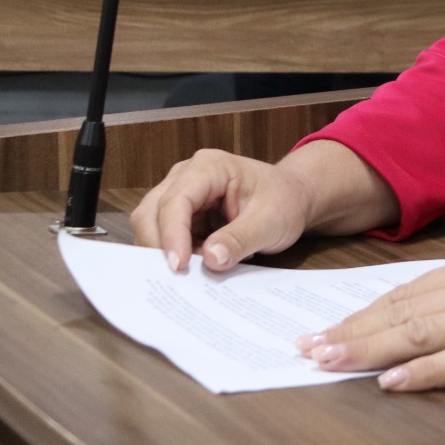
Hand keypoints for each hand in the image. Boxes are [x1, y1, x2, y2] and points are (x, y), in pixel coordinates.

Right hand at [130, 148, 312, 272]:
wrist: (293, 198)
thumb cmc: (285, 201)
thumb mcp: (271, 222)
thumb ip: (241, 239)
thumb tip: (211, 259)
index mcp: (210, 167)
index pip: (176, 200)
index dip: (173, 235)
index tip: (179, 266)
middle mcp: (186, 175)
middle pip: (152, 212)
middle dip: (160, 247)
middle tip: (180, 277)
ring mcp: (180, 193)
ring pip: (151, 225)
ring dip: (166, 252)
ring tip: (196, 271)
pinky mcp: (181, 214)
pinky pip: (164, 237)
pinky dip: (176, 254)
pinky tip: (197, 266)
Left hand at [297, 246, 444, 390]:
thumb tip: (425, 316)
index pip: (405, 292)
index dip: (360, 313)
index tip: (323, 328)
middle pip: (402, 312)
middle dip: (349, 331)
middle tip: (305, 348)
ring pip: (419, 332)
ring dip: (369, 349)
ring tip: (329, 362)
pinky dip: (423, 371)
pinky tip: (393, 381)